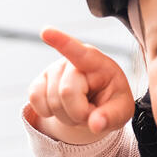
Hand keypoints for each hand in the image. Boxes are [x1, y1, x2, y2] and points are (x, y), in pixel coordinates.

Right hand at [27, 27, 134, 142]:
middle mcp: (72, 61)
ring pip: (51, 101)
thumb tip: (95, 125)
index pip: (80, 53)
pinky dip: (48, 113)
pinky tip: (61, 108)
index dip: (62, 42)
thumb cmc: (111, 101)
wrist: (96, 102)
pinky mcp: (38, 81)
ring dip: (66, 117)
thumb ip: (111, 117)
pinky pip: (35, 100)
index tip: (46, 31)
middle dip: (78, 113)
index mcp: (97, 63)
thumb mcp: (121, 110)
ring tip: (78, 108)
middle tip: (90, 111)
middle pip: (66, 92)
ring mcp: (53, 70)